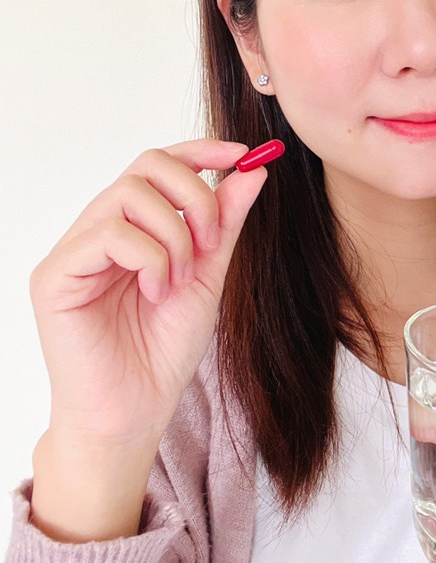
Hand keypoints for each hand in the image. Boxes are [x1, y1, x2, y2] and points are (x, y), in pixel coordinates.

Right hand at [29, 139, 267, 451]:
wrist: (136, 412)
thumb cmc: (162, 352)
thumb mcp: (207, 278)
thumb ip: (224, 225)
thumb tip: (252, 171)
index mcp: (134, 227)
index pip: (159, 165)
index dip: (200, 150)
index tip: (242, 154)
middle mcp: (100, 229)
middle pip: (145, 165)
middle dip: (194, 194)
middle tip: (211, 240)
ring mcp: (74, 250)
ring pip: (128, 195)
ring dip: (173, 234)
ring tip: (179, 280)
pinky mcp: (55, 275)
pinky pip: (108, 233)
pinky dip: (148, 257)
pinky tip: (155, 291)